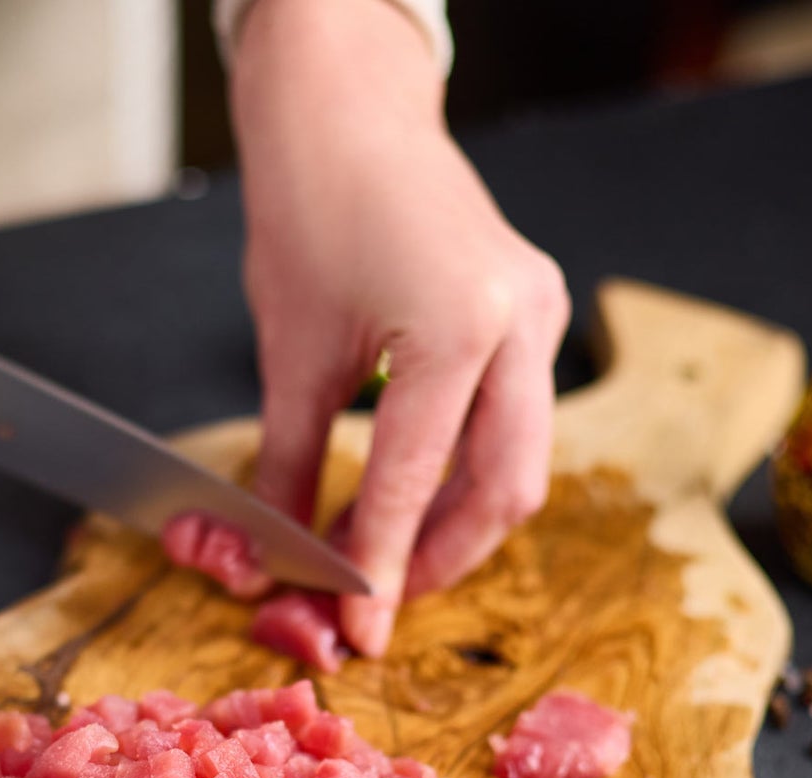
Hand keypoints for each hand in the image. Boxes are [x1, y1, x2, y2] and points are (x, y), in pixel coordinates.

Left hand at [230, 0, 569, 655]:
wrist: (346, 110)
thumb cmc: (310, 207)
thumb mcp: (292, 355)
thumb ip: (288, 467)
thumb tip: (272, 559)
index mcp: (461, 327)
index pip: (416, 482)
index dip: (381, 569)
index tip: (356, 633)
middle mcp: (523, 322)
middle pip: (505, 491)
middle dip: (440, 560)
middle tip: (376, 602)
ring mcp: (540, 313)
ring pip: (520, 465)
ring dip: (456, 525)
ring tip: (386, 559)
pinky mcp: (532, 313)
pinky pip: (514, 422)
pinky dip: (464, 474)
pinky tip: (410, 497)